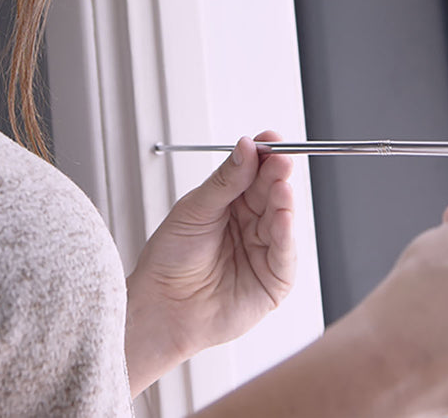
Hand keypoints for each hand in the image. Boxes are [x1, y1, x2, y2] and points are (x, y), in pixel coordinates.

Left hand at [125, 131, 297, 394]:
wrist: (161, 308)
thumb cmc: (169, 260)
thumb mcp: (194, 210)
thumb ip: (225, 181)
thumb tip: (246, 147)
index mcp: (230, 202)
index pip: (255, 173)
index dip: (266, 156)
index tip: (272, 139)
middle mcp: (250, 224)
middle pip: (272, 193)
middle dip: (278, 175)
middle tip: (281, 160)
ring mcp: (263, 251)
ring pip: (282, 220)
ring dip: (285, 202)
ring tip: (281, 186)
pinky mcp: (273, 280)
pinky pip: (285, 255)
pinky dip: (286, 236)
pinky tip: (283, 219)